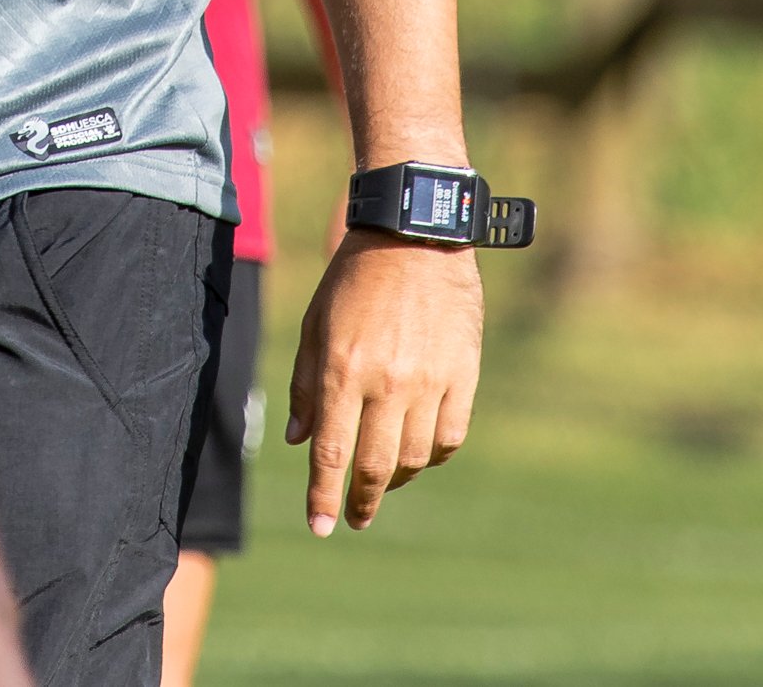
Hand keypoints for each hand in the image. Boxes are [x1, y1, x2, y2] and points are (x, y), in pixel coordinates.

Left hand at [288, 233, 484, 534]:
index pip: (331, 453)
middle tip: (355, 517)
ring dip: (396, 477)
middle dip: (361, 501)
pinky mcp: (463, 374)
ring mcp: (429, 380)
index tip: (320, 528)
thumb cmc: (354, 277)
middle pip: (374, 466)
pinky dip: (434, 454)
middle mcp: (387, 382)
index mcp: (343, 370)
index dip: (323, 498)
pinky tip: (421, 452)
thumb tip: (299, 441)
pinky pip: (450, 435)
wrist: (414, 234)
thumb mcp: (316, 325)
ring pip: (416, 458)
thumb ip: (307, 386)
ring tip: (384, 479)